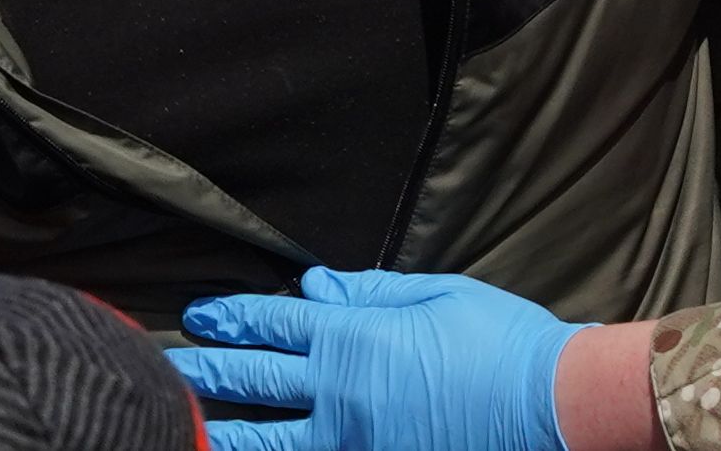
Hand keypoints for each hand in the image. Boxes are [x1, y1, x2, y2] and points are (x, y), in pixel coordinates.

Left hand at [168, 267, 588, 450]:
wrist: (553, 409)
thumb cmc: (504, 345)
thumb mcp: (438, 296)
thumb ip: (370, 292)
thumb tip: (314, 285)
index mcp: (356, 339)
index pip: (274, 324)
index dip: (232, 317)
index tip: (198, 315)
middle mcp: (342, 395)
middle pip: (255, 381)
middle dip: (207, 370)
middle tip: (166, 364)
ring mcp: (353, 444)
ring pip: (269, 440)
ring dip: (221, 429)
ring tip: (182, 424)